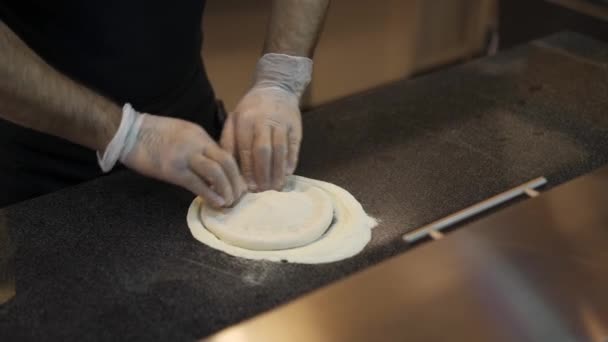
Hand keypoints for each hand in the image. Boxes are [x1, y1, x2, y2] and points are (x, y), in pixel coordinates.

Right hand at [121, 114, 246, 207]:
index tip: (239, 184)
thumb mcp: (182, 134)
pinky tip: (217, 203)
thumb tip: (211, 166)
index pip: (225, 153)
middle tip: (239, 196)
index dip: (236, 171)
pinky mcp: (174, 170)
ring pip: (216, 173)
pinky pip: (198, 184)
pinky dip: (211, 195)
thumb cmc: (152, 135)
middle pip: (226, 163)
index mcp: (200, 135)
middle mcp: (197, 144)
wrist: (128, 133)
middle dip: (236, 182)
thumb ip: (198, 148)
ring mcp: (186, 157)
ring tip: (229, 202)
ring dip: (226, 189)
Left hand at [220, 86, 301, 191]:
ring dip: (278, 171)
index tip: (248, 187)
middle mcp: (263, 121)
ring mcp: (282, 123)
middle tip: (263, 190)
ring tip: (276, 187)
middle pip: (263, 152)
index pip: (245, 150)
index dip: (247, 170)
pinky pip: (293, 147)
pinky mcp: (296, 126)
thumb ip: (228, 141)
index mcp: (245, 120)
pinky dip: (291, 161)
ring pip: (280, 151)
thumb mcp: (234, 119)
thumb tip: (225, 166)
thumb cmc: (251, 109)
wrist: (276, 88)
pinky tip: (287, 174)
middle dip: (263, 173)